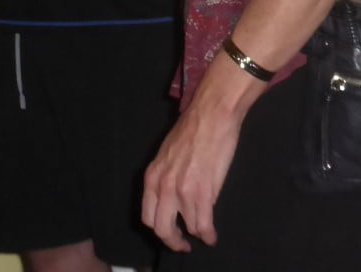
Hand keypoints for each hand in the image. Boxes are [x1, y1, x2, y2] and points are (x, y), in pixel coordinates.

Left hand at [141, 87, 245, 250]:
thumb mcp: (168, 155)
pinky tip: (212, 235)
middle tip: (184, 245)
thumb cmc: (192, 129)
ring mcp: (182, 191)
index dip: (159, 230)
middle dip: (174, 241)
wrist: (211, 115)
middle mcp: (162, 186)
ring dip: (197, 234)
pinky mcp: (202, 192)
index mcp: (152, 176)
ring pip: (187, 228)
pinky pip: (203, 224)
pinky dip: (208, 234)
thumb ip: (166, 177)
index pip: (148, 216)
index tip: (170, 233)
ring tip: (205, 235)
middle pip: (162, 229)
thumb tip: (173, 198)